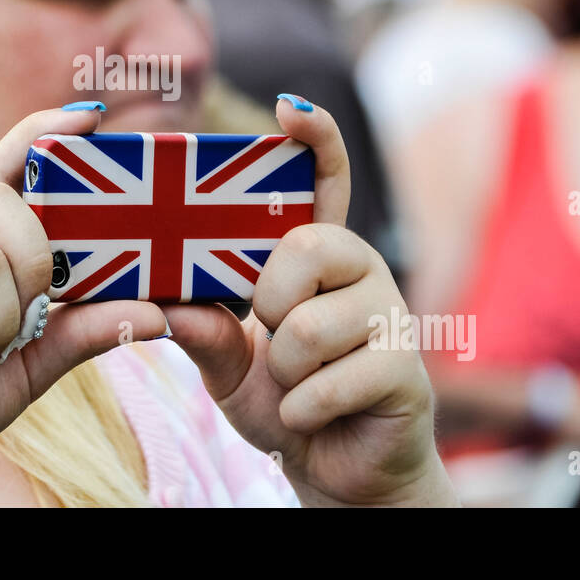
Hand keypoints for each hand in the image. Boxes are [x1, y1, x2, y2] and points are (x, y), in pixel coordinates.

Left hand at [160, 96, 458, 506]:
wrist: (338, 472)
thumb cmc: (285, 399)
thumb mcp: (227, 366)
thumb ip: (202, 332)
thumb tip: (171, 307)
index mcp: (319, 254)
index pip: (325, 180)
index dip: (315, 138)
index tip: (288, 107)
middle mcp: (361, 269)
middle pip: (304, 248)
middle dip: (268, 304)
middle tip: (274, 336)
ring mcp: (391, 315)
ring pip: (307, 328)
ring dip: (283, 373)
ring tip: (300, 385)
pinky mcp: (407, 367)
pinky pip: (328, 380)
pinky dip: (302, 410)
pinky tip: (316, 415)